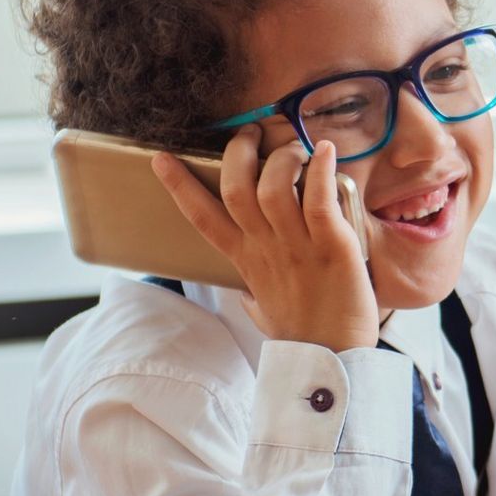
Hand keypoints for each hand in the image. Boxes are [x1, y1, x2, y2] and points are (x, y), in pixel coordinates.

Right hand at [153, 127, 378, 352]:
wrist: (332, 362)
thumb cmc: (304, 334)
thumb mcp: (264, 313)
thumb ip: (252, 297)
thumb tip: (244, 296)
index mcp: (246, 261)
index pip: (203, 217)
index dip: (180, 185)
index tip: (161, 158)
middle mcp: (266, 249)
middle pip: (235, 189)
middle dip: (238, 152)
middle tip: (252, 134)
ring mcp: (298, 247)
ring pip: (274, 187)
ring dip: (283, 158)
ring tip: (296, 150)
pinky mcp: (334, 248)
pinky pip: (319, 201)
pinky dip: (322, 170)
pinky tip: (325, 152)